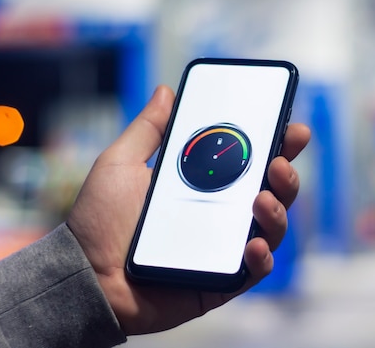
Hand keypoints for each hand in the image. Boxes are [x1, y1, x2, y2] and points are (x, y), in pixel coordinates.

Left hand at [67, 85, 309, 334]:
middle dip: (287, 174)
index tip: (291, 127)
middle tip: (280, 162)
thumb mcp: (121, 163)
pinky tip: (252, 244)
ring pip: (271, 228)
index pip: (250, 161)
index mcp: (204, 184)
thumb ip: (148, 129)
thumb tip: (166, 91)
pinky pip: (253, 271)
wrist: (83, 273)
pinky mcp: (220, 281)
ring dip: (278, 211)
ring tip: (262, 198)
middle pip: (271, 192)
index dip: (277, 144)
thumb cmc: (100, 218)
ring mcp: (223, 248)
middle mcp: (220, 214)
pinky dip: (261, 258)